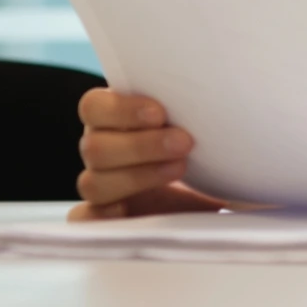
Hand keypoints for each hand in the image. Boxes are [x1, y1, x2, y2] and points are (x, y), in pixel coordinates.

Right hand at [70, 88, 226, 221]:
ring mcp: (103, 185)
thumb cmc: (209, 145)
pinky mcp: (108, 218)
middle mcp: (104, 149)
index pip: (94, 106)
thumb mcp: (205, 121)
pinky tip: (130, 211)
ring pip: (93, 183)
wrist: (222, 186)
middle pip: (94, 147)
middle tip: (184, 142)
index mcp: (115, 117)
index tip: (160, 113)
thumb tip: (222, 85)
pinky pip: (84, 220)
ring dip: (137, 176)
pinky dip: (100, 216)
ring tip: (180, 169)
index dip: (120, 109)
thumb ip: (196, 103)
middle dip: (141, 146)